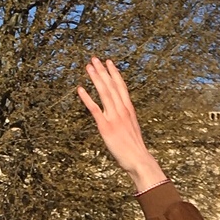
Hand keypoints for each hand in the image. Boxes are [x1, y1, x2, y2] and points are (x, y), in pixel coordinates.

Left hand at [77, 58, 168, 193]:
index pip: (122, 87)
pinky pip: (95, 109)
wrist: (139, 160)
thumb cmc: (136, 148)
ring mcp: (114, 118)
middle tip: (94, 59)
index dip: (115, 74)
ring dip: (96, 79)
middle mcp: (122, 111)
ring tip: (88, 67)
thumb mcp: (132, 129)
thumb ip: (125, 119)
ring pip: (104, 94)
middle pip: (112, 87)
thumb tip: (120, 113)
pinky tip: (80, 89)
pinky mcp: (106, 127)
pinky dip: (87, 98)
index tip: (109, 62)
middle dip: (103, 72)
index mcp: (129, 110)